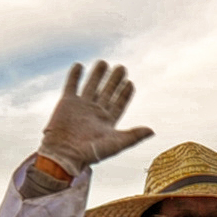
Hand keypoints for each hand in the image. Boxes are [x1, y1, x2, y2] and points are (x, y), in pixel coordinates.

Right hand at [39, 61, 154, 171]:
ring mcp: (80, 106)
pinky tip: (79, 66)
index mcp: (107, 122)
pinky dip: (75, 75)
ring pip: (91, 86)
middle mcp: (94, 112)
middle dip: (114, 80)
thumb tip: (152, 131)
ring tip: (103, 62)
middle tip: (121, 67)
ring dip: (97, 75)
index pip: (118, 104)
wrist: (64, 154)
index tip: (130, 83)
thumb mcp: (116, 144)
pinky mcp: (66, 103)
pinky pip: (71, 85)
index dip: (124, 94)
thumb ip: (134, 136)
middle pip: (107, 92)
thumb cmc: (90, 153)